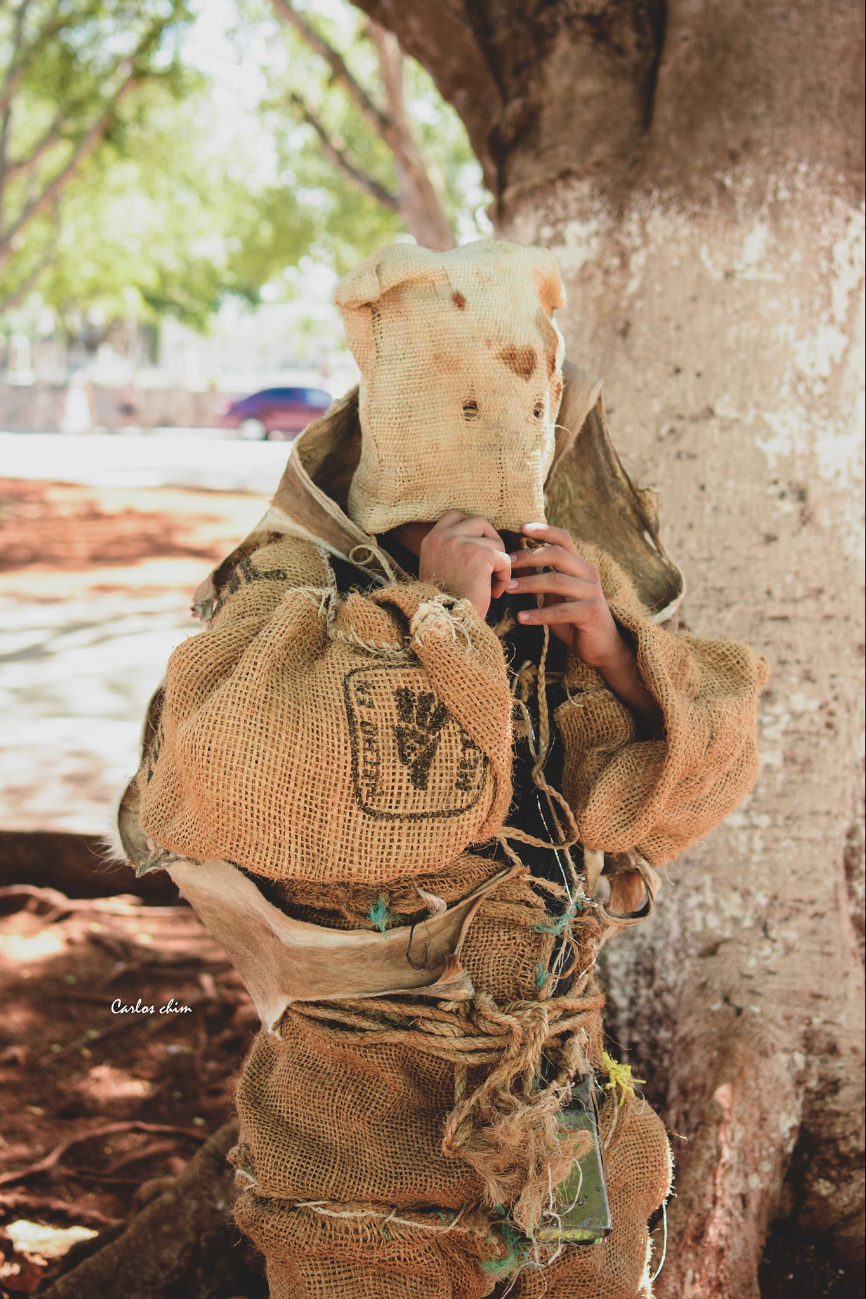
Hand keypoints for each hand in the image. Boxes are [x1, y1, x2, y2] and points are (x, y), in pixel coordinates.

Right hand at [418, 510, 510, 618]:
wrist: (446, 624)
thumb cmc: (446, 604)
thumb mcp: (440, 569)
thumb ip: (452, 549)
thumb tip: (481, 537)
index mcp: (430, 540)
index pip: (455, 515)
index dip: (472, 528)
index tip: (477, 549)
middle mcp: (442, 537)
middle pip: (480, 522)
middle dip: (491, 543)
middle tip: (490, 566)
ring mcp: (460, 543)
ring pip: (495, 541)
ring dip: (498, 563)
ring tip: (489, 584)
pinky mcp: (479, 555)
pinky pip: (505, 559)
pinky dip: (504, 577)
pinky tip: (493, 593)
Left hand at [506, 522, 622, 666]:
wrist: (601, 645)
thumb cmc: (574, 617)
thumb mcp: (556, 594)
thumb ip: (542, 577)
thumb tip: (514, 562)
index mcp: (580, 565)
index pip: (564, 539)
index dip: (544, 530)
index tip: (521, 527)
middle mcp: (588, 574)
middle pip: (558, 555)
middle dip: (529, 556)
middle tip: (507, 563)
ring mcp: (591, 592)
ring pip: (557, 581)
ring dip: (529, 583)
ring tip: (507, 588)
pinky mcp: (590, 612)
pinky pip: (560, 611)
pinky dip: (538, 614)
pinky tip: (521, 617)